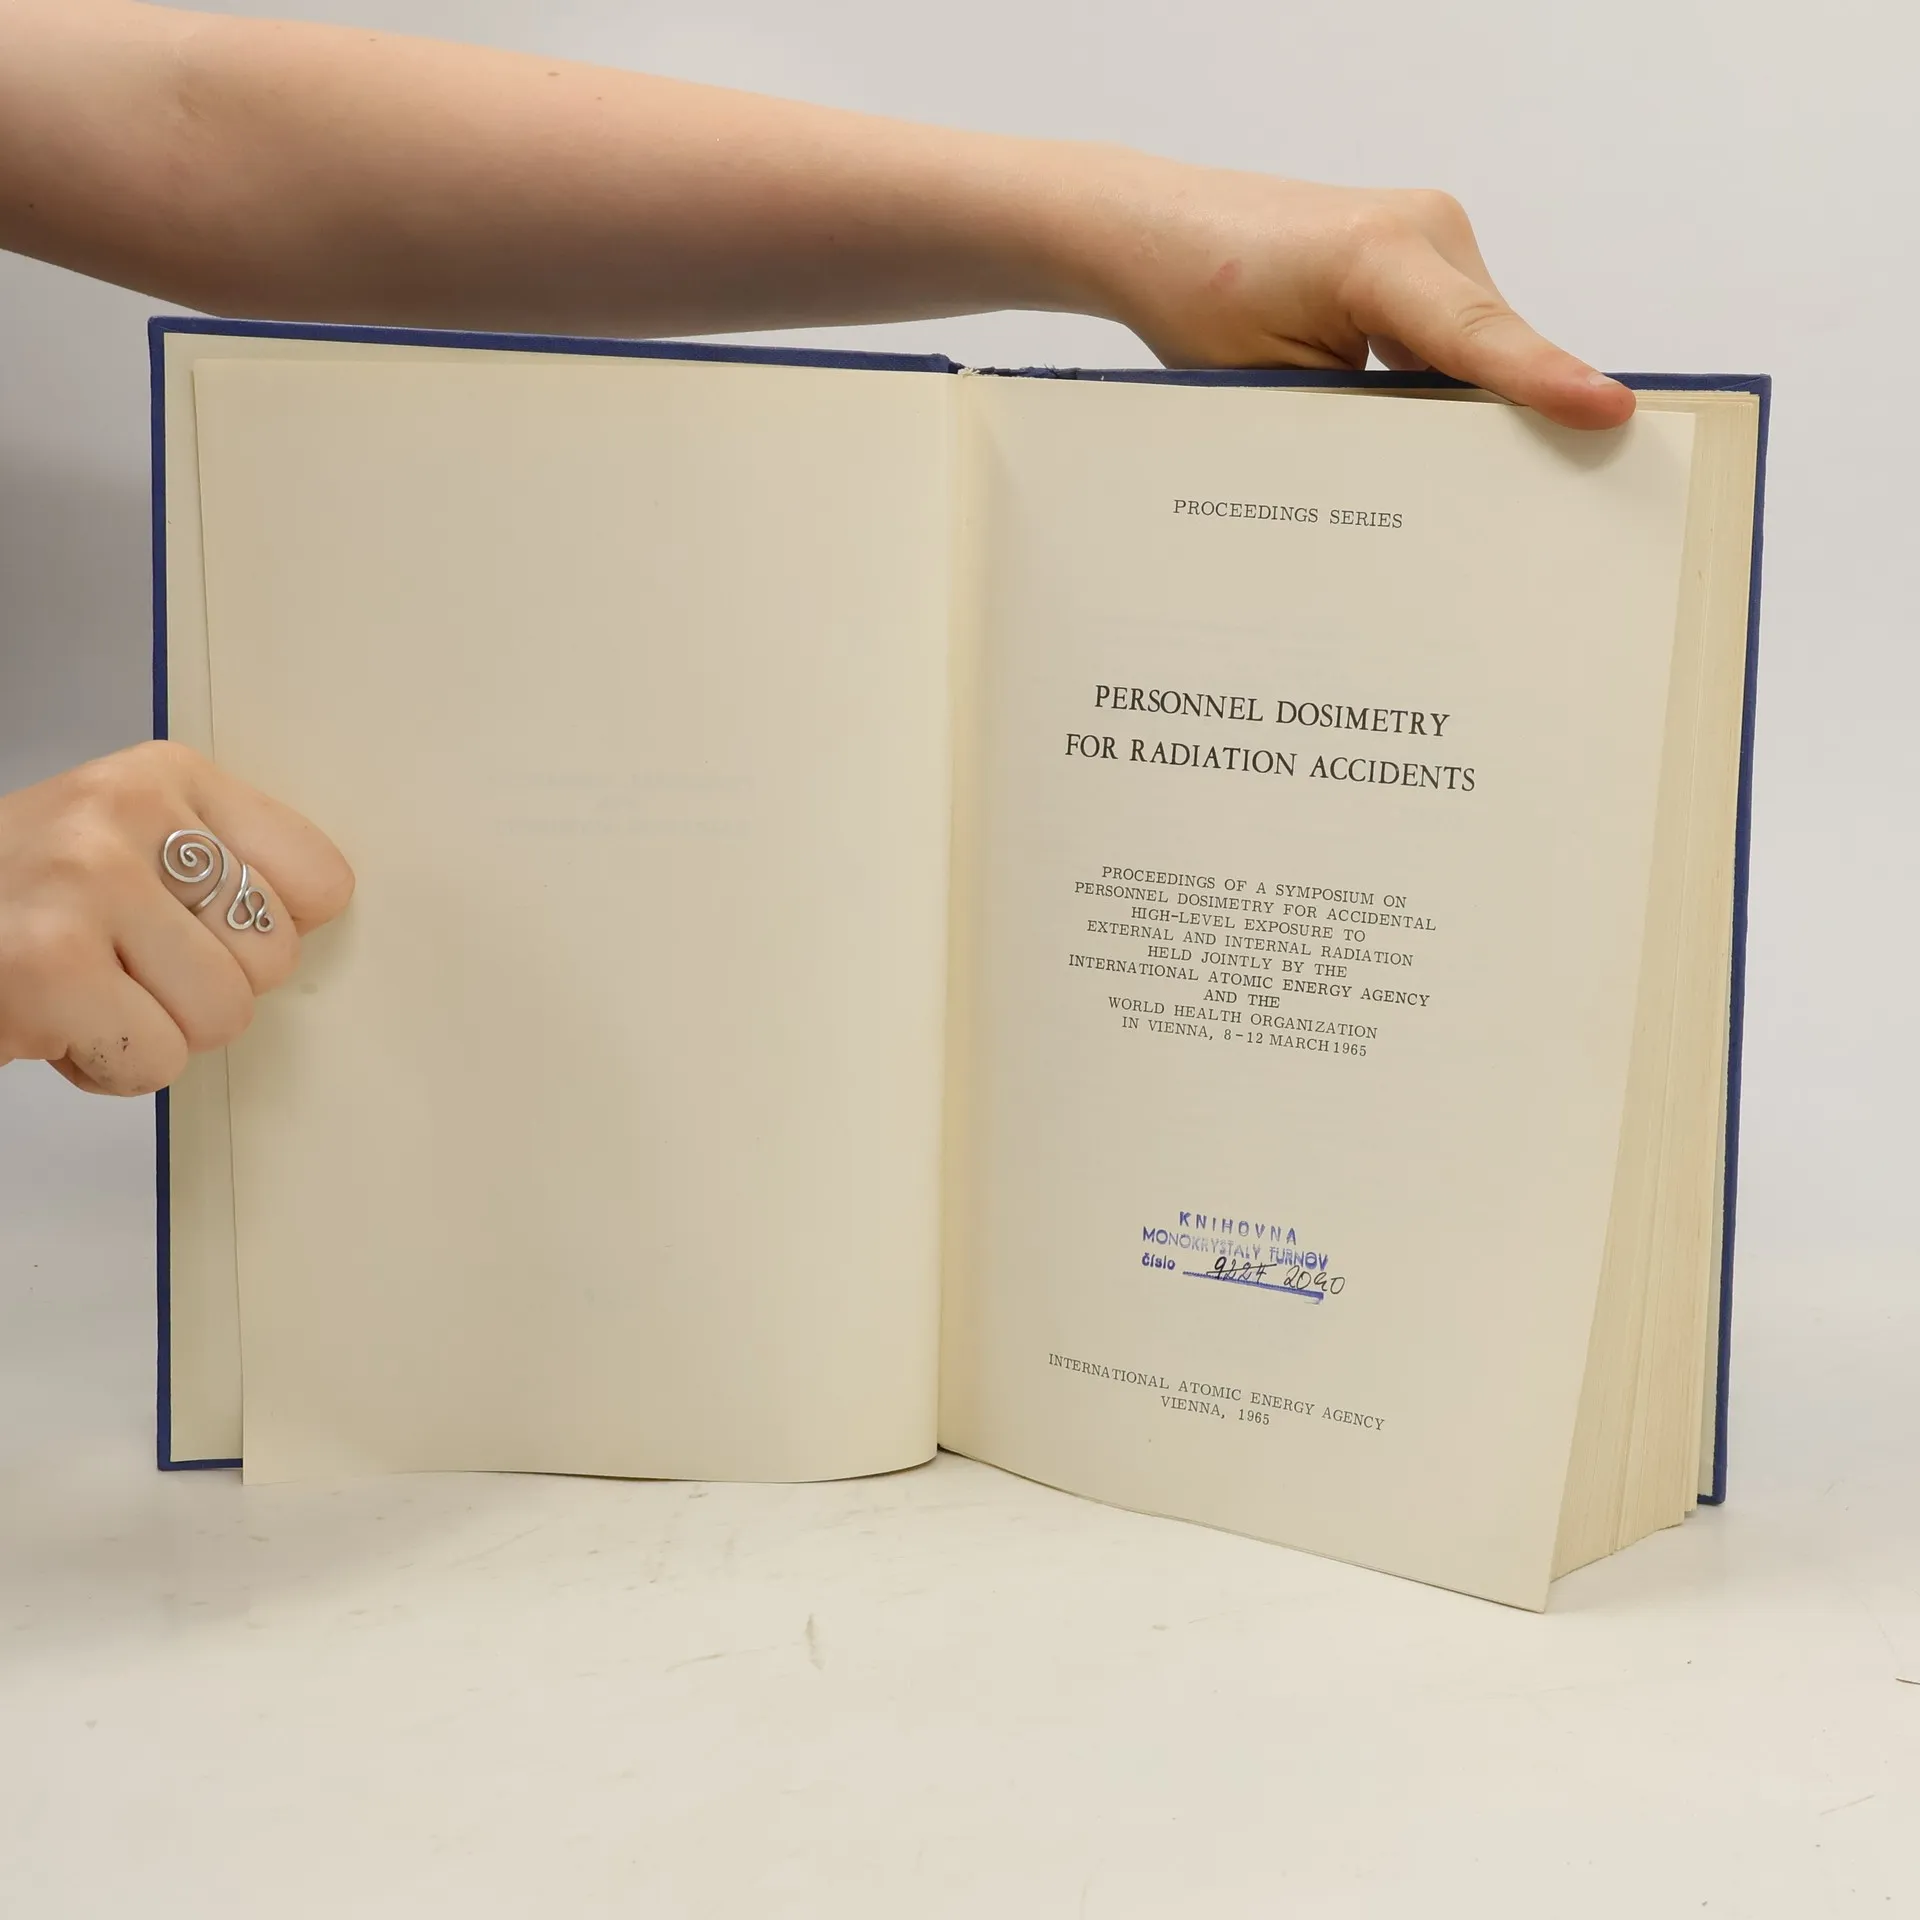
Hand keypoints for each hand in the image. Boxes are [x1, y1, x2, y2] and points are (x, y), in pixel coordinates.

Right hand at [0, 741, 353, 1094]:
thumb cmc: (13, 906)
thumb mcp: (120, 845)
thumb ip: (219, 867)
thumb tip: (316, 925)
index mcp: (163, 776)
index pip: (320, 880)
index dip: (267, 934)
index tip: (203, 933)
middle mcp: (125, 812)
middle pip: (275, 958)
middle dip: (204, 991)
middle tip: (120, 970)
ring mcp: (85, 882)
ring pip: (224, 1016)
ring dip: (156, 1034)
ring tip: (85, 995)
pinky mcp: (48, 964)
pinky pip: (158, 1059)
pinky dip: (109, 1068)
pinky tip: (55, 1025)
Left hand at [1058, 154, 1633, 429]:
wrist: (1158, 230)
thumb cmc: (1194, 299)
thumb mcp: (1267, 384)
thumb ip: (1354, 423)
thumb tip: (1425, 482)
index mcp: (1376, 255)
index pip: (1477, 337)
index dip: (1545, 383)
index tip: (1609, 415)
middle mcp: (1423, 227)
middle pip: (1491, 350)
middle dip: (1505, 425)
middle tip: (1528, 518)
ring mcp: (1430, 233)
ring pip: (1479, 344)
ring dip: (1469, 405)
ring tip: (1461, 484)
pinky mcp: (1420, 250)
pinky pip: (1458, 330)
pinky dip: (1448, 379)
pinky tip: (1423, 433)